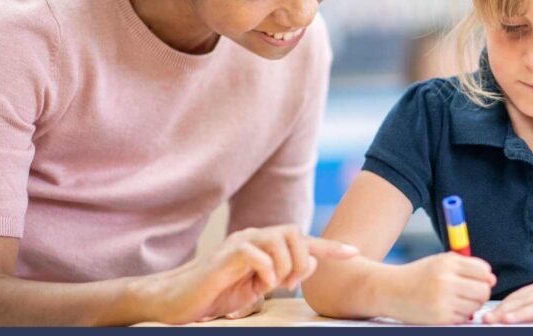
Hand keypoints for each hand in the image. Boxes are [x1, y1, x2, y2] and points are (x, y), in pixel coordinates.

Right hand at [138, 225, 357, 324]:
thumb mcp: (256, 287)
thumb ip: (281, 275)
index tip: (355, 253)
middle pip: (296, 233)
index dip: (330, 247)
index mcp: (264, 244)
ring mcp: (240, 242)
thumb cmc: (216, 294)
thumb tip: (308, 264)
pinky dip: (266, 271)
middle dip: (301, 260)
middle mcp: (255, 236)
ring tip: (274, 286)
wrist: (177, 300)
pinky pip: (259, 254)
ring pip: (281, 240)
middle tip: (288, 285)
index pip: (303, 240)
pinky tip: (259, 285)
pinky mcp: (227, 254)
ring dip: (286, 267)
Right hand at [387, 252, 495, 323]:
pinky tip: (447, 308)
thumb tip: (491, 278)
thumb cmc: (418, 275)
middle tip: (470, 292)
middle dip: (481, 292)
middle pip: (483, 290)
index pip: (483, 270)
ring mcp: (443, 300)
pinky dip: (460, 315)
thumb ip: (466, 265)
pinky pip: (463, 318)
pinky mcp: (440, 318)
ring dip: (471, 305)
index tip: (477, 279)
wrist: (390, 290)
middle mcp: (446, 281)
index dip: (485, 276)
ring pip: (476, 306)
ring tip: (456, 300)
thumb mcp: (439, 261)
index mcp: (447, 263)